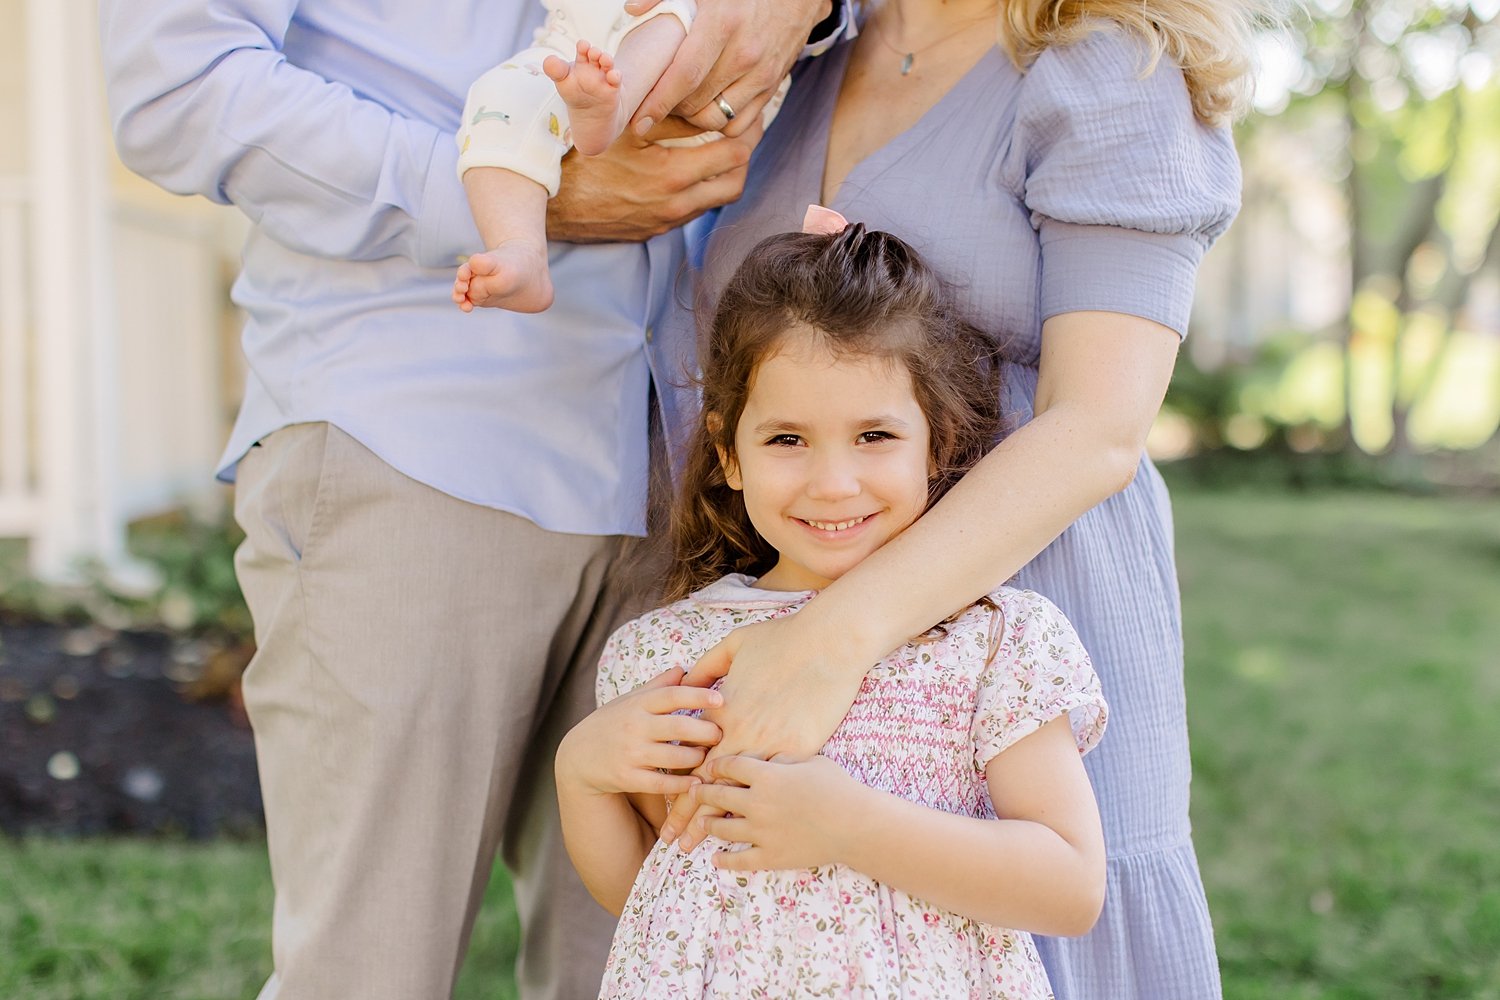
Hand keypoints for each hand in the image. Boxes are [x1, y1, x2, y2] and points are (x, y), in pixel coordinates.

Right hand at [546, 117, 759, 242]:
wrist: (556, 205)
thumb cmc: (585, 161)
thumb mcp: (625, 129)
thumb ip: (668, 116)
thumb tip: (704, 104)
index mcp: (672, 177)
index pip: (735, 156)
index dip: (746, 133)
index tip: (745, 117)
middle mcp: (676, 205)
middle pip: (735, 183)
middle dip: (743, 156)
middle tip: (741, 133)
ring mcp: (668, 221)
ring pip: (717, 200)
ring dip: (723, 174)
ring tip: (718, 148)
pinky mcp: (656, 228)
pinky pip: (693, 210)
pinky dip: (701, 188)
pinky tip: (690, 168)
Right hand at [556, 666, 723, 797]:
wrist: (578, 757)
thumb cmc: (611, 723)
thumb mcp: (630, 701)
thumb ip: (658, 687)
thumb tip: (683, 669)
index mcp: (637, 705)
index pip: (671, 696)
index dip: (698, 695)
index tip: (720, 698)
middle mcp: (634, 727)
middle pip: (678, 727)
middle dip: (705, 731)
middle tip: (720, 733)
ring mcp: (630, 754)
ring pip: (674, 758)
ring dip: (696, 758)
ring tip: (707, 756)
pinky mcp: (627, 778)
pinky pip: (661, 784)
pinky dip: (681, 785)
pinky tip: (696, 782)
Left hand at [625, 0, 831, 135]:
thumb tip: (632, 9)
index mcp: (723, 25)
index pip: (684, 76)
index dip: (658, 103)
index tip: (639, 120)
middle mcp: (745, 55)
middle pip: (696, 102)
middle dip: (669, 110)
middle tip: (656, 104)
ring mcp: (762, 74)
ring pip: (716, 118)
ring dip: (692, 119)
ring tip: (680, 106)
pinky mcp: (772, 87)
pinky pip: (740, 124)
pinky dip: (719, 123)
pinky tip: (708, 108)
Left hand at [658, 613, 868, 849]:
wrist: (831, 643)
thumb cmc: (783, 639)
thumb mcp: (734, 645)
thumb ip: (706, 666)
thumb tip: (687, 678)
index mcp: (726, 713)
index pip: (695, 763)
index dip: (678, 793)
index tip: (667, 813)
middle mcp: (745, 736)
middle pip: (711, 788)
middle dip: (690, 819)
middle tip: (673, 842)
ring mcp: (775, 746)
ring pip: (741, 795)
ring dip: (719, 824)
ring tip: (700, 847)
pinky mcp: (804, 749)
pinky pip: (779, 787)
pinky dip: (762, 810)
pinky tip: (750, 830)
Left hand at [690, 753, 863, 870]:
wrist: (857, 824)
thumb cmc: (838, 787)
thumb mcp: (811, 760)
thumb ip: (783, 757)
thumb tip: (766, 756)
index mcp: (767, 776)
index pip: (728, 766)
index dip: (716, 765)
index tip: (710, 767)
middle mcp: (757, 803)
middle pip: (716, 796)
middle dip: (701, 793)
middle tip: (694, 792)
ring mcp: (762, 832)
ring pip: (721, 828)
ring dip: (708, 825)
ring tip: (702, 824)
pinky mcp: (770, 856)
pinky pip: (739, 861)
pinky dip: (724, 860)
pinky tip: (715, 858)